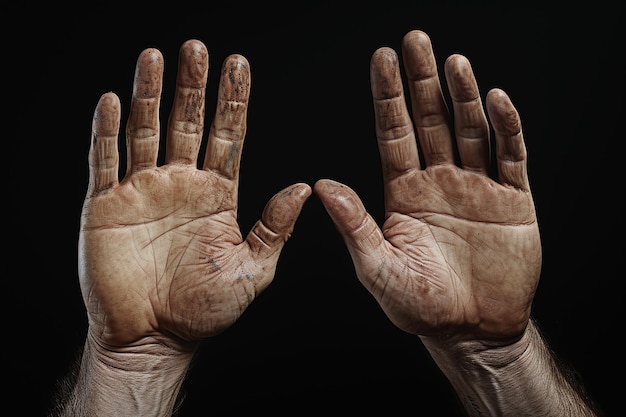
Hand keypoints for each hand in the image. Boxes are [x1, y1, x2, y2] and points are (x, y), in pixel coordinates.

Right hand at [80, 39, 310, 352]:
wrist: (154, 338)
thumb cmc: (204, 310)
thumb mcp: (252, 269)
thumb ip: (275, 227)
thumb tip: (305, 188)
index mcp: (217, 195)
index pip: (227, 136)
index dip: (233, 101)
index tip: (239, 65)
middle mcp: (181, 184)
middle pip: (187, 122)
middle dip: (193, 85)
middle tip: (198, 48)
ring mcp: (143, 191)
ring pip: (145, 130)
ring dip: (149, 94)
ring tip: (155, 57)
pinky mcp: (107, 205)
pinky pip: (104, 160)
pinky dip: (106, 131)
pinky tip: (112, 101)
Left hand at [314, 30, 540, 344]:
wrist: (472, 330)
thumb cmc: (420, 306)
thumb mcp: (379, 269)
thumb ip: (354, 226)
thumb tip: (320, 185)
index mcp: (405, 192)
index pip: (394, 133)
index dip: (389, 97)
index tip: (381, 59)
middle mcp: (440, 181)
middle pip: (431, 121)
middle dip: (423, 81)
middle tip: (415, 40)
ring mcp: (478, 187)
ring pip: (470, 130)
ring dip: (464, 96)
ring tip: (454, 62)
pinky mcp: (514, 201)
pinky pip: (511, 157)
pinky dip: (507, 128)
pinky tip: (496, 100)